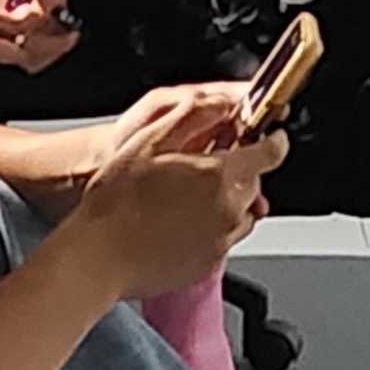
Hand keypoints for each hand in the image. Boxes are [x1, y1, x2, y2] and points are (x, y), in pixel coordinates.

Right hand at [71, 89, 274, 297]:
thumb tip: (221, 105)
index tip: (268, 137)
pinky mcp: (210, 264)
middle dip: (237, 171)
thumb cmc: (115, 202)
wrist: (98, 256)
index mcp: (219, 174)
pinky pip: (224, 239)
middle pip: (254, 183)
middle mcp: (229, 209)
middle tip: (201, 167)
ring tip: (185, 198)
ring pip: (241, 212)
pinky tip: (178, 222)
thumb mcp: (149, 140)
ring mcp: (221, 240)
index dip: (271, 140)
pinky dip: (212, 227)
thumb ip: (192, 116)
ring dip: (225, 200)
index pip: (271, 152)